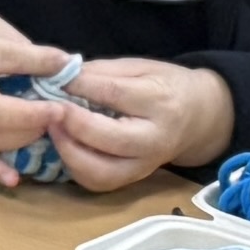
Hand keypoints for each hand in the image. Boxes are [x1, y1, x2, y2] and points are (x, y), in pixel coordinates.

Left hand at [33, 53, 231, 191]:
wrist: (199, 118)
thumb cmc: (165, 86)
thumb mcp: (140, 67)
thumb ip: (102, 73)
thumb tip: (59, 76)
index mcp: (160, 102)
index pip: (115, 95)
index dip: (79, 87)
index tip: (53, 77)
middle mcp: (155, 139)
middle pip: (109, 139)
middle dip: (73, 125)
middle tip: (49, 109)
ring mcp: (145, 165)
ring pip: (101, 172)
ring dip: (69, 153)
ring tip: (52, 130)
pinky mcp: (133, 180)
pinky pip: (98, 182)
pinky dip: (75, 167)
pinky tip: (65, 147)